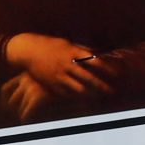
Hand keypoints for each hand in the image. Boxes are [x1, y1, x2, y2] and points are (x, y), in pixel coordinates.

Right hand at [6, 35, 120, 99]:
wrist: (28, 51)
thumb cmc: (50, 45)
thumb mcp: (67, 43)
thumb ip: (82, 49)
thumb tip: (98, 53)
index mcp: (72, 52)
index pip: (94, 61)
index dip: (107, 68)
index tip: (116, 74)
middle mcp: (66, 64)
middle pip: (88, 78)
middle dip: (101, 85)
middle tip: (112, 91)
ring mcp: (58, 75)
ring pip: (78, 88)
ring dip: (90, 94)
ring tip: (99, 98)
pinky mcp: (51, 84)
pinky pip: (66, 93)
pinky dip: (76, 97)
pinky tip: (84, 100)